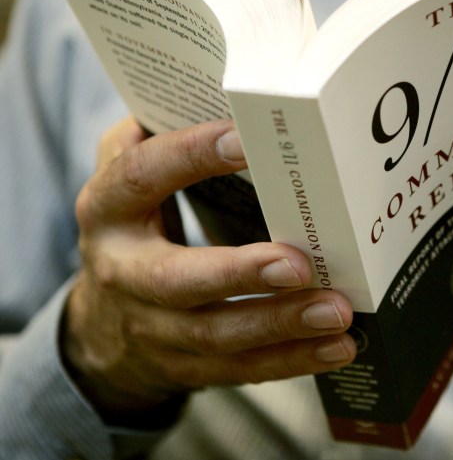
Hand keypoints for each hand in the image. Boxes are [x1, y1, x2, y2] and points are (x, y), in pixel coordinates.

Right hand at [64, 117, 354, 424]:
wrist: (106, 320)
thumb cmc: (138, 224)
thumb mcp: (132, 176)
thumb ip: (163, 135)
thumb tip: (238, 90)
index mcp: (107, 210)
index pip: (141, 177)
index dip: (189, 157)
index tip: (248, 139)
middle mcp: (122, 272)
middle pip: (177, 279)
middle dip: (240, 272)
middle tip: (300, 262)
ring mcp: (152, 327)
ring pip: (217, 334)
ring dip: (281, 325)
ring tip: (338, 312)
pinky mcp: (184, 366)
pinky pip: (240, 369)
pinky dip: (292, 360)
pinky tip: (338, 346)